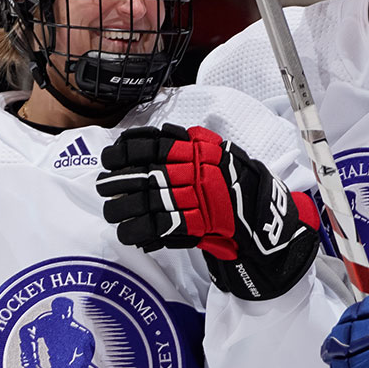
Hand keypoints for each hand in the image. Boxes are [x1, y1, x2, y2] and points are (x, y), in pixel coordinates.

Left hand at [97, 125, 320, 300]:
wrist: (264, 216)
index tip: (110, 156)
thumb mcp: (219, 151)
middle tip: (103, 186)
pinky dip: (137, 232)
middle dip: (115, 181)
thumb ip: (192, 142)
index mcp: (195, 151)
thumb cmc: (241, 182)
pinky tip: (128, 233)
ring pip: (143, 202)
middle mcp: (190, 172)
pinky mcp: (192, 225)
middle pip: (141, 174)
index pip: (151, 144)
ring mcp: (191, 199)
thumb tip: (161, 134)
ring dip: (120, 208)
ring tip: (112, 212)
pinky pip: (155, 228)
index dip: (125, 150)